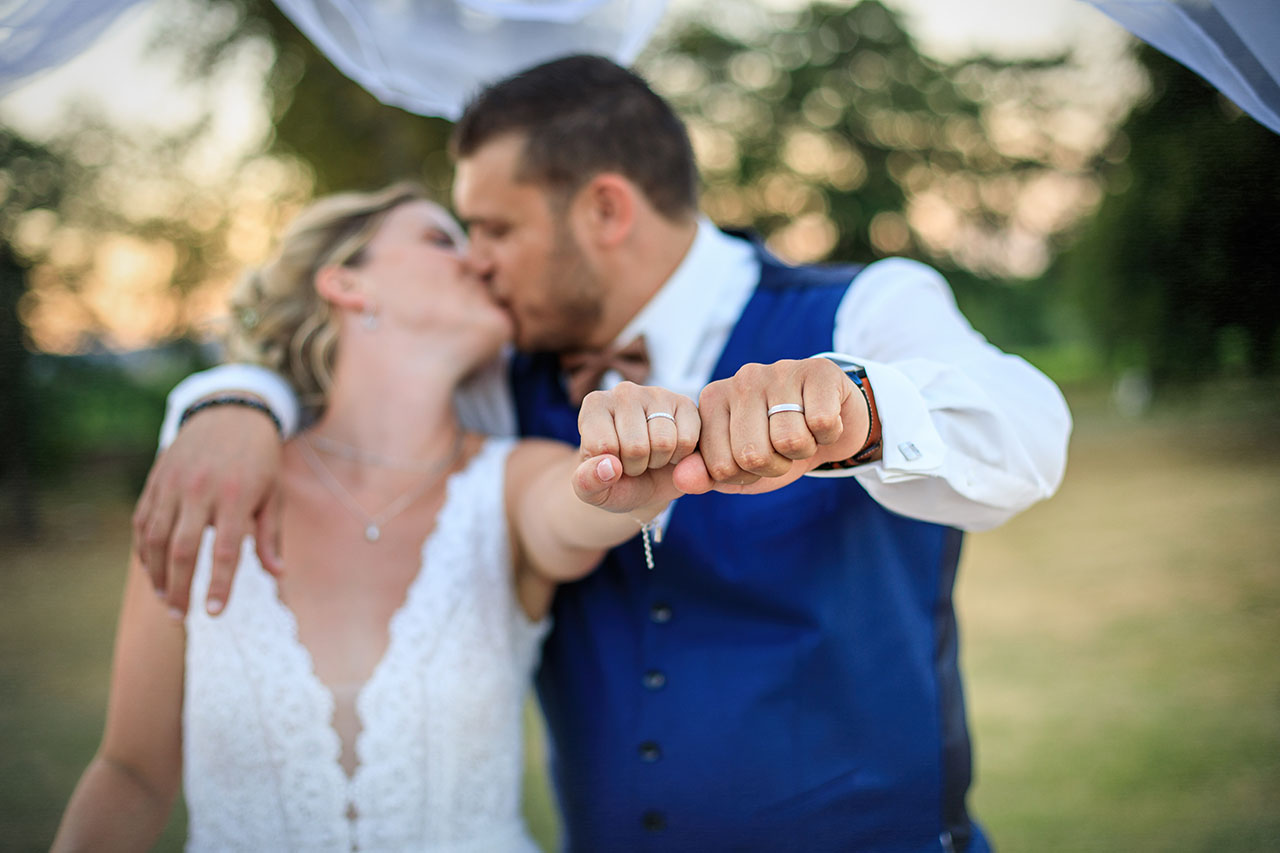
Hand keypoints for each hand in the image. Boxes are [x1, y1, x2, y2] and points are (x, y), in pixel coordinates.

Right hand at [132, 405, 284, 617]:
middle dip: (179, 588)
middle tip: (181, 617)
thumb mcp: (273, 493)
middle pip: (183, 550)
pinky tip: (153, 569)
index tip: (214, 613)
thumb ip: (270, 535)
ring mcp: (174, 484)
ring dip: (157, 574)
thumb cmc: (259, 458)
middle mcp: (201, 491)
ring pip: (156, 538)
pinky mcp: (156, 480)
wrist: (230, 412)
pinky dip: (145, 549)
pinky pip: (144, 521)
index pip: (225, 551)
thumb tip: (276, 573)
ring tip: (165, 599)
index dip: (219, 584)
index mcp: (236, 496)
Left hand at [573, 382, 699, 513]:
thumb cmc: (614, 482)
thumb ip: (587, 482)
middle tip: (634, 461)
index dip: (611, 468)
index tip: (611, 463)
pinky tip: (671, 450)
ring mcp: (656, 394)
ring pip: (664, 443)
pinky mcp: (686, 403)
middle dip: (637, 466)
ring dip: (660, 461)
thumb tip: (610, 468)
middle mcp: (624, 392)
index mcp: (594, 406)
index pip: (604, 446)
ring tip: (651, 454)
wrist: (645, 481)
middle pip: (636, 446)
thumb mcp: (593, 491)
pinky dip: (681, 457)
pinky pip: (688, 440)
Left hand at [676, 358, 868, 490]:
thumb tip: (682, 480)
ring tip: (803, 430)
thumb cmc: (778, 446)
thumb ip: (707, 475)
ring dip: (804, 449)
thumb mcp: (739, 468)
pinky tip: (822, 420)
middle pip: (753, 455)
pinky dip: (829, 434)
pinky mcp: (818, 370)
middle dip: (775, 466)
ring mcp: (779, 371)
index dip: (746, 476)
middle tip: (783, 447)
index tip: (757, 457)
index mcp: (713, 401)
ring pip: (790, 440)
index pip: (721, 466)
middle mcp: (741, 379)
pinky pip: (822, 423)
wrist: (831, 422)